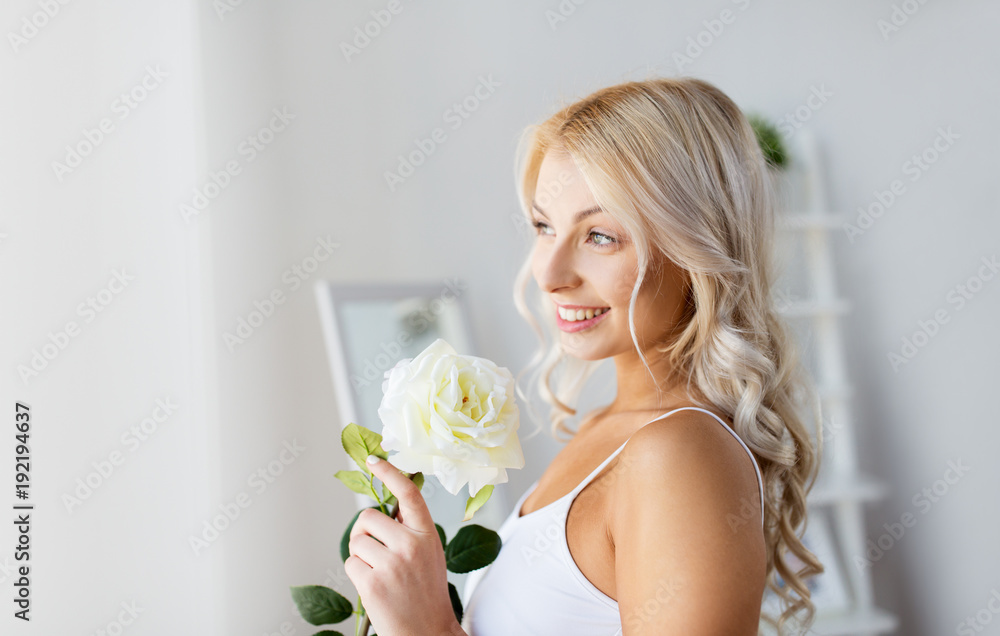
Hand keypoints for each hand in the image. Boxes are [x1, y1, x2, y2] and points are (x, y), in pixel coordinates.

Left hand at [346, 455, 462, 635]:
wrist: (427, 632)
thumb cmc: (426, 593)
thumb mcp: (429, 554)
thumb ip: (411, 530)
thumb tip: (389, 505)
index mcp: (427, 535)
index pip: (409, 495)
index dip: (390, 474)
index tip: (374, 460)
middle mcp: (410, 546)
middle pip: (368, 517)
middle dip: (365, 532)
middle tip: (375, 551)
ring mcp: (391, 565)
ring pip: (356, 542)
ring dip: (361, 556)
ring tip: (380, 573)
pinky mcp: (372, 584)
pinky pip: (350, 563)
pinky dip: (357, 574)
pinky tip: (374, 588)